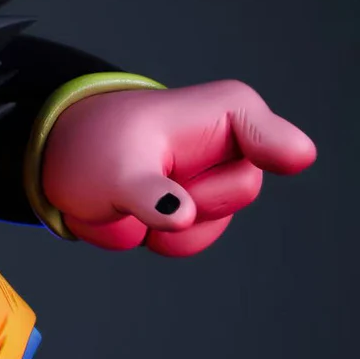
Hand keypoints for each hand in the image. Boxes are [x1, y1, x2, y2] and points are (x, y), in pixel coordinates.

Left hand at [42, 80, 316, 255]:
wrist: (64, 167)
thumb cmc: (95, 148)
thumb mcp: (113, 169)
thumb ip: (149, 193)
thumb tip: (181, 216)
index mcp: (226, 113)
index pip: (272, 135)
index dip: (279, 147)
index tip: (295, 158)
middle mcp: (231, 148)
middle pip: (240, 192)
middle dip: (185, 194)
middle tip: (143, 176)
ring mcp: (215, 185)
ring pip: (205, 228)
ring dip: (157, 223)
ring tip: (131, 195)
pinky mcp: (196, 216)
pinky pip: (183, 244)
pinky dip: (147, 235)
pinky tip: (130, 213)